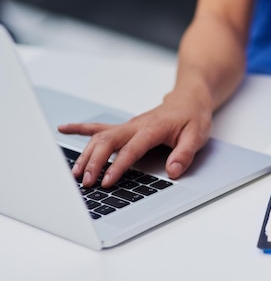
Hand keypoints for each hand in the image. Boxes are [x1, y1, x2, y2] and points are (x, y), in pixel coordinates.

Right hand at [58, 89, 212, 187]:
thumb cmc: (193, 117)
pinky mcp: (125, 127)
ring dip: (86, 154)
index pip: (131, 149)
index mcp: (152, 129)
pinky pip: (99, 127)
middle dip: (94, 162)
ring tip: (76, 173)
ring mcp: (128, 126)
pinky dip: (80, 128)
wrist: (190, 99)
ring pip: (100, 137)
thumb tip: (173, 171)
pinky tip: (63, 129)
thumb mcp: (197, 136)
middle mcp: (136, 126)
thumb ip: (184, 154)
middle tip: (86, 181)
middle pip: (108, 141)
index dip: (118, 166)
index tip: (107, 181)